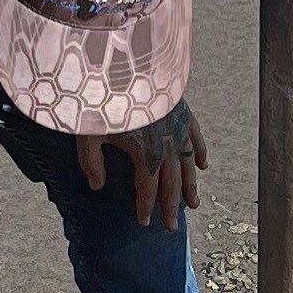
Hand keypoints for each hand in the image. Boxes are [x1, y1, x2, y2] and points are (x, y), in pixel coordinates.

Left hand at [76, 100, 208, 231]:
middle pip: (172, 183)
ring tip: (193, 206)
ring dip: (190, 187)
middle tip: (171, 228)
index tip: (143, 223)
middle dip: (171, 207)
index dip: (145, 207)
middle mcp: (167, 145)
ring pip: (187, 164)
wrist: (124, 64)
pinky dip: (200, 152)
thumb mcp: (89, 133)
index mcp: (145, 152)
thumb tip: (95, 187)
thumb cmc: (103, 99)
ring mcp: (178, 128)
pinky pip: (196, 137)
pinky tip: (203, 166)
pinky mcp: (183, 112)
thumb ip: (91, 162)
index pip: (148, 188)